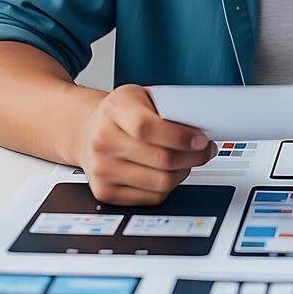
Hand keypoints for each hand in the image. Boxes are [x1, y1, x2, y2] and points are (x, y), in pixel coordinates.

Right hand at [77, 84, 216, 204]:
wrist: (88, 129)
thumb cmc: (121, 112)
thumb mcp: (141, 95)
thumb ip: (168, 107)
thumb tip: (200, 128)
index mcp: (115, 109)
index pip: (147, 127)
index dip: (180, 136)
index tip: (201, 139)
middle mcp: (104, 140)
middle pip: (159, 159)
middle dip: (193, 157)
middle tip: (205, 150)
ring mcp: (102, 168)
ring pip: (160, 182)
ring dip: (184, 172)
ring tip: (189, 160)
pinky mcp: (105, 192)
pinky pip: (151, 197)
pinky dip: (168, 187)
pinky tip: (170, 172)